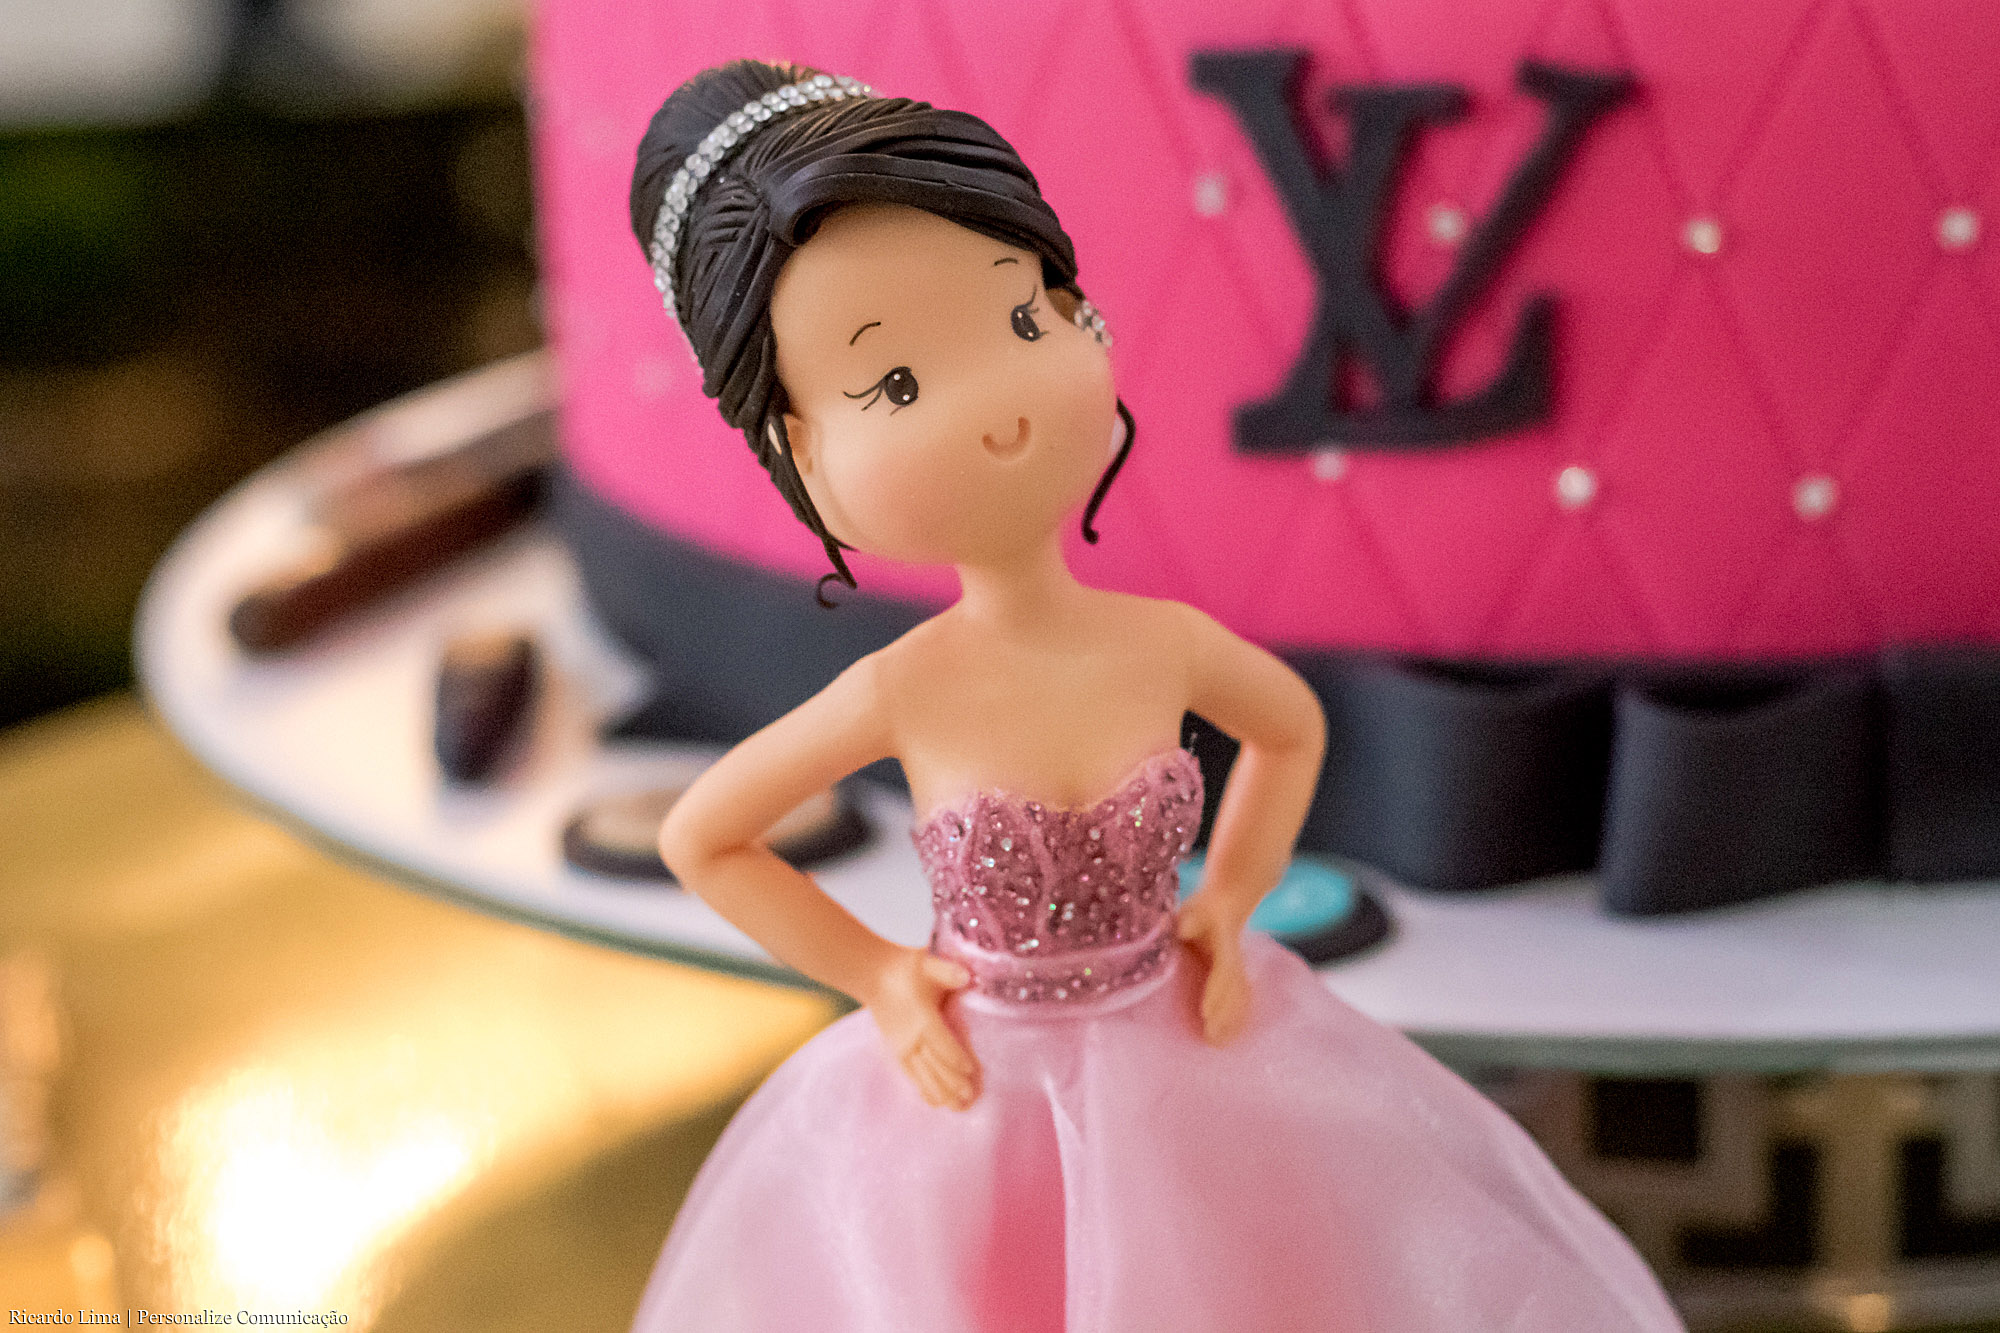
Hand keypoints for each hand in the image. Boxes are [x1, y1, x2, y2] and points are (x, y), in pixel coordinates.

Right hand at [864, 948, 981, 1109]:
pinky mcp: (896, 1051)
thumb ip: (947, 972)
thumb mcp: (928, 964)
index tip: (973, 1070)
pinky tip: (935, 1102)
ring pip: (923, 1076)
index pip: (943, 1045)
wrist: (874, 975)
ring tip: (958, 1108)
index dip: (958, 1059)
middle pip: (935, 1066)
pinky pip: (910, 1075)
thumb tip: (965, 976)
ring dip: (941, 1092)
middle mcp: (911, 1038)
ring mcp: (902, 1047)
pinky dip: (923, 1089)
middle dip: (953, 1083)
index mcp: (922, 1019)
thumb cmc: (906, 968)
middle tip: (971, 1099)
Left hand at [1176, 891, 1252, 1045]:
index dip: (1215, 993)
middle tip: (1210, 1038)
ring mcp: (1238, 970)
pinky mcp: (1236, 977)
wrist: (1228, 903)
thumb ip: (1190, 921)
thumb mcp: (1194, 911)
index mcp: (1224, 947)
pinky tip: (1231, 1037)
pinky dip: (1238, 1018)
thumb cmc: (1204, 910)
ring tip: (1218, 1044)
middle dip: (1223, 1015)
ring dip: (1231, 1021)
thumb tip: (1182, 930)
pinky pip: (1241, 999)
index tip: (1204, 1012)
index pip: (1222, 972)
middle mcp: (1234, 962)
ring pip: (1239, 999)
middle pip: (1233, 992)